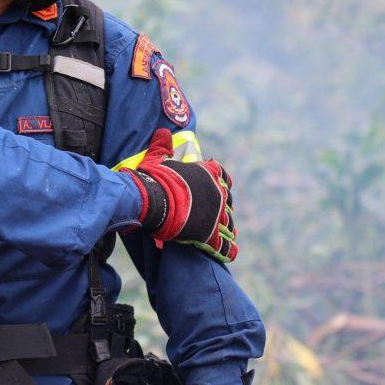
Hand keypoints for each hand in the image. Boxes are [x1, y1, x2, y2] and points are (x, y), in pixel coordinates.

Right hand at [121, 128, 237, 261]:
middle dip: (224, 207)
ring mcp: (217, 215)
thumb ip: (162, 146)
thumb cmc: (154, 179)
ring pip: (228, 223)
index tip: (219, 187)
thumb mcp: (157, 159)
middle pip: (228, 201)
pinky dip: (228, 250)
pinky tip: (230, 253)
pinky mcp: (211, 235)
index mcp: (209, 174)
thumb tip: (161, 132)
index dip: (220, 182)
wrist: (154, 201)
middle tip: (219, 214)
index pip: (223, 176)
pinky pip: (225, 245)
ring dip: (228, 228)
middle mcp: (218, 193)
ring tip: (228, 234)